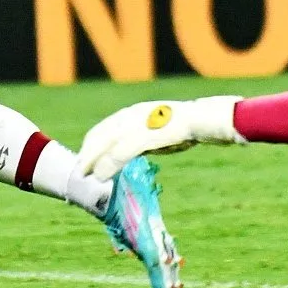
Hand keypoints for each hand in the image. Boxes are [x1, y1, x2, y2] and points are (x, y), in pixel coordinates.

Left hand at [76, 97, 243, 180]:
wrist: (210, 119)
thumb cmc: (190, 127)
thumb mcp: (161, 132)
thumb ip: (145, 140)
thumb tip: (132, 155)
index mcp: (136, 112)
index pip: (107, 127)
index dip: (93, 143)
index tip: (84, 157)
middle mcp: (134, 114)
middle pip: (102, 134)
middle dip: (88, 152)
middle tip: (77, 170)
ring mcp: (140, 123)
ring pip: (107, 142)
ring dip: (92, 159)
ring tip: (83, 174)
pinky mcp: (149, 134)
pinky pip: (122, 151)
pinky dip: (108, 163)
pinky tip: (100, 175)